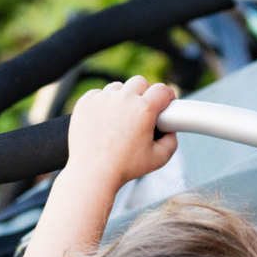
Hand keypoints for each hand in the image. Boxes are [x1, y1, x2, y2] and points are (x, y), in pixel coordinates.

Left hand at [65, 75, 177, 189]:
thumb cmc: (124, 168)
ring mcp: (102, 99)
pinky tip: (104, 119)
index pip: (162, 90)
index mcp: (143, 110)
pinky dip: (103, 103)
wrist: (92, 173)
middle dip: (145, 94)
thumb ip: (171, 141)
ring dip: (122, 98)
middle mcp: (123, 99)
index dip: (167, 96)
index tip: (165, 103)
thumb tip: (170, 130)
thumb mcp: (159, 159)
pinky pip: (98, 94)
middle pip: (140, 82)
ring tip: (121, 118)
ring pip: (118, 87)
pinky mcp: (85, 103)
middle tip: (143, 110)